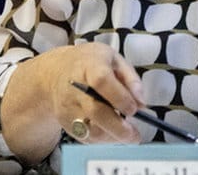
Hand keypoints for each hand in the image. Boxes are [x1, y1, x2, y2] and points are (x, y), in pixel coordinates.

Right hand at [2, 42, 144, 159]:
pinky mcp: (65, 122)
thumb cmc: (90, 63)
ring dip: (112, 136)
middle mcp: (74, 87)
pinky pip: (85, 137)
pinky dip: (103, 139)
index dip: (119, 97)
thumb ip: (130, 78)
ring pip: (90, 130)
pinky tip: (113, 133)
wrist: (56, 72)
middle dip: (118, 127)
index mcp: (89, 65)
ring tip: (127, 134)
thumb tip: (141, 102)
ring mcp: (68, 107)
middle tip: (135, 135)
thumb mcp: (114, 59)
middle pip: (95, 111)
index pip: (101, 81)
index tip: (134, 109)